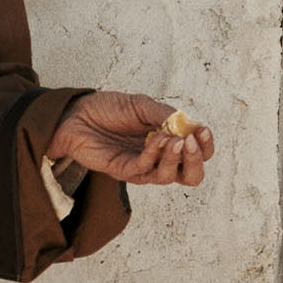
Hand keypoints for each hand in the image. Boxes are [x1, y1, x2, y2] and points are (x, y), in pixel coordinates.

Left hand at [46, 91, 215, 185]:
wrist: (76, 114)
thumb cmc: (108, 109)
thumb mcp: (142, 105)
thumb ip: (165, 115)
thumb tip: (188, 125)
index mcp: (168, 141)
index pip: (197, 153)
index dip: (205, 146)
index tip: (202, 130)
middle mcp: (158, 158)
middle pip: (190, 175)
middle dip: (197, 160)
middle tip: (191, 143)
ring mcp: (141, 167)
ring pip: (169, 177)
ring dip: (175, 158)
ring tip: (174, 140)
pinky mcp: (123, 171)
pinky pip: (145, 169)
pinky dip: (154, 155)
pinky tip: (156, 139)